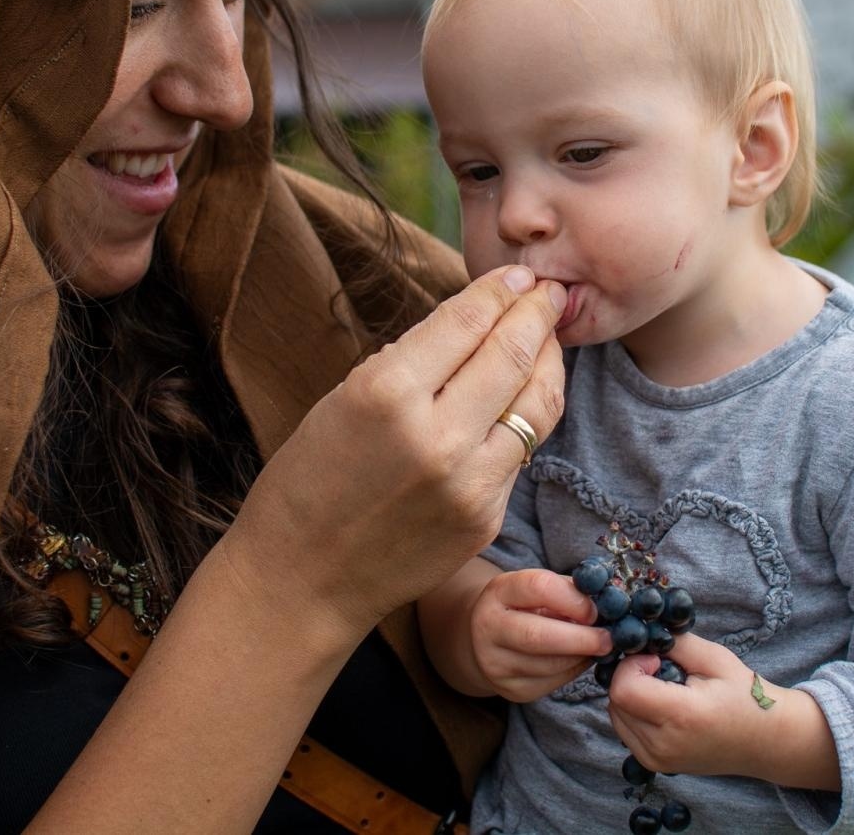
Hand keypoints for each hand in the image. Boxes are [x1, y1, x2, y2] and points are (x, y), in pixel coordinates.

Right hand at [223, 265, 567, 635]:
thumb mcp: (344, 399)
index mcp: (385, 392)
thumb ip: (412, 361)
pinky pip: (520, 451)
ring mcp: (469, 481)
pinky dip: (527, 414)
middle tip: (549, 291)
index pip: (466, 321)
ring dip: (548, 361)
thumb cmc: (311, 479)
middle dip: (536, 313)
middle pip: (511, 353)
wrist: (303, 579)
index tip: (518, 274)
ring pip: (537, 403)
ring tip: (549, 336)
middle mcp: (435, 434)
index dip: (499, 290)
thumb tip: (474, 318)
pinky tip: (525, 394)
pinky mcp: (486, 516)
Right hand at [469, 568, 611, 701]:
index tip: (595, 609)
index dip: (573, 599)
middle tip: (609, 639)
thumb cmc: (527, 605)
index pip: (538, 587)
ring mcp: (496, 663)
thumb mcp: (540, 588)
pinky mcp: (511, 689)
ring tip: (596, 646)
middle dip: (581, 638)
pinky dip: (574, 670)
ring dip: (581, 656)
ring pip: (549, 665)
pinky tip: (579, 659)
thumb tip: (611, 601)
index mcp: (498, 592)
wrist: (488, 637)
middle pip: (537, 636)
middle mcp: (487, 628)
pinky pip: (552, 684)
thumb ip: (571, 591)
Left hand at [607, 634, 840, 789]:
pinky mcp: (654, 764)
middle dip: (629, 676)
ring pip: (615, 714)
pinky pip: (625, 729)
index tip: (656, 658)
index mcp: (682, 716)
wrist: (765, 740)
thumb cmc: (744, 695)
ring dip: (629, 693)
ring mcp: (657, 759)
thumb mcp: (715, 658)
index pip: (623, 689)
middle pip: (615, 700)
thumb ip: (675, 642)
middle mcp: (664, 744)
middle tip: (660, 669)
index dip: (631, 665)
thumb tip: (639, 633)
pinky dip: (633, 711)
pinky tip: (661, 704)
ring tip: (663, 687)